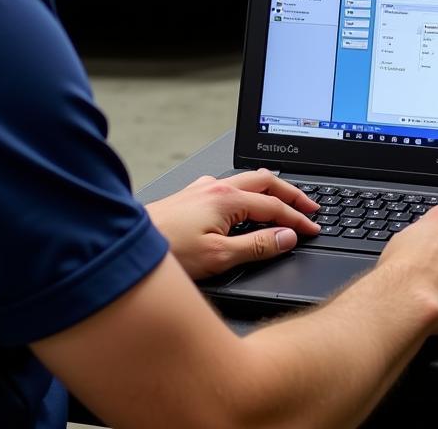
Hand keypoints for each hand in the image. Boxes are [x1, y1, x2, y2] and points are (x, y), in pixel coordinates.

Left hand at [145, 169, 319, 279]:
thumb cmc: (168, 252)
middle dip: (290, 193)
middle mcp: (214, 187)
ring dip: (269, 190)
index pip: (274, 206)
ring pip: (245, 180)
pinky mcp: (190, 196)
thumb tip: (286, 237)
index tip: (314, 227)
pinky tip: (243, 205)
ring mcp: (201, 188)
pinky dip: (247, 193)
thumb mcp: (219, 257)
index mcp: (226, 198)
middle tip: (310, 206)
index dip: (298, 218)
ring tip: (284, 200)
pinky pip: (228, 186)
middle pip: (264, 181)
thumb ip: (257, 247)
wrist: (123, 246)